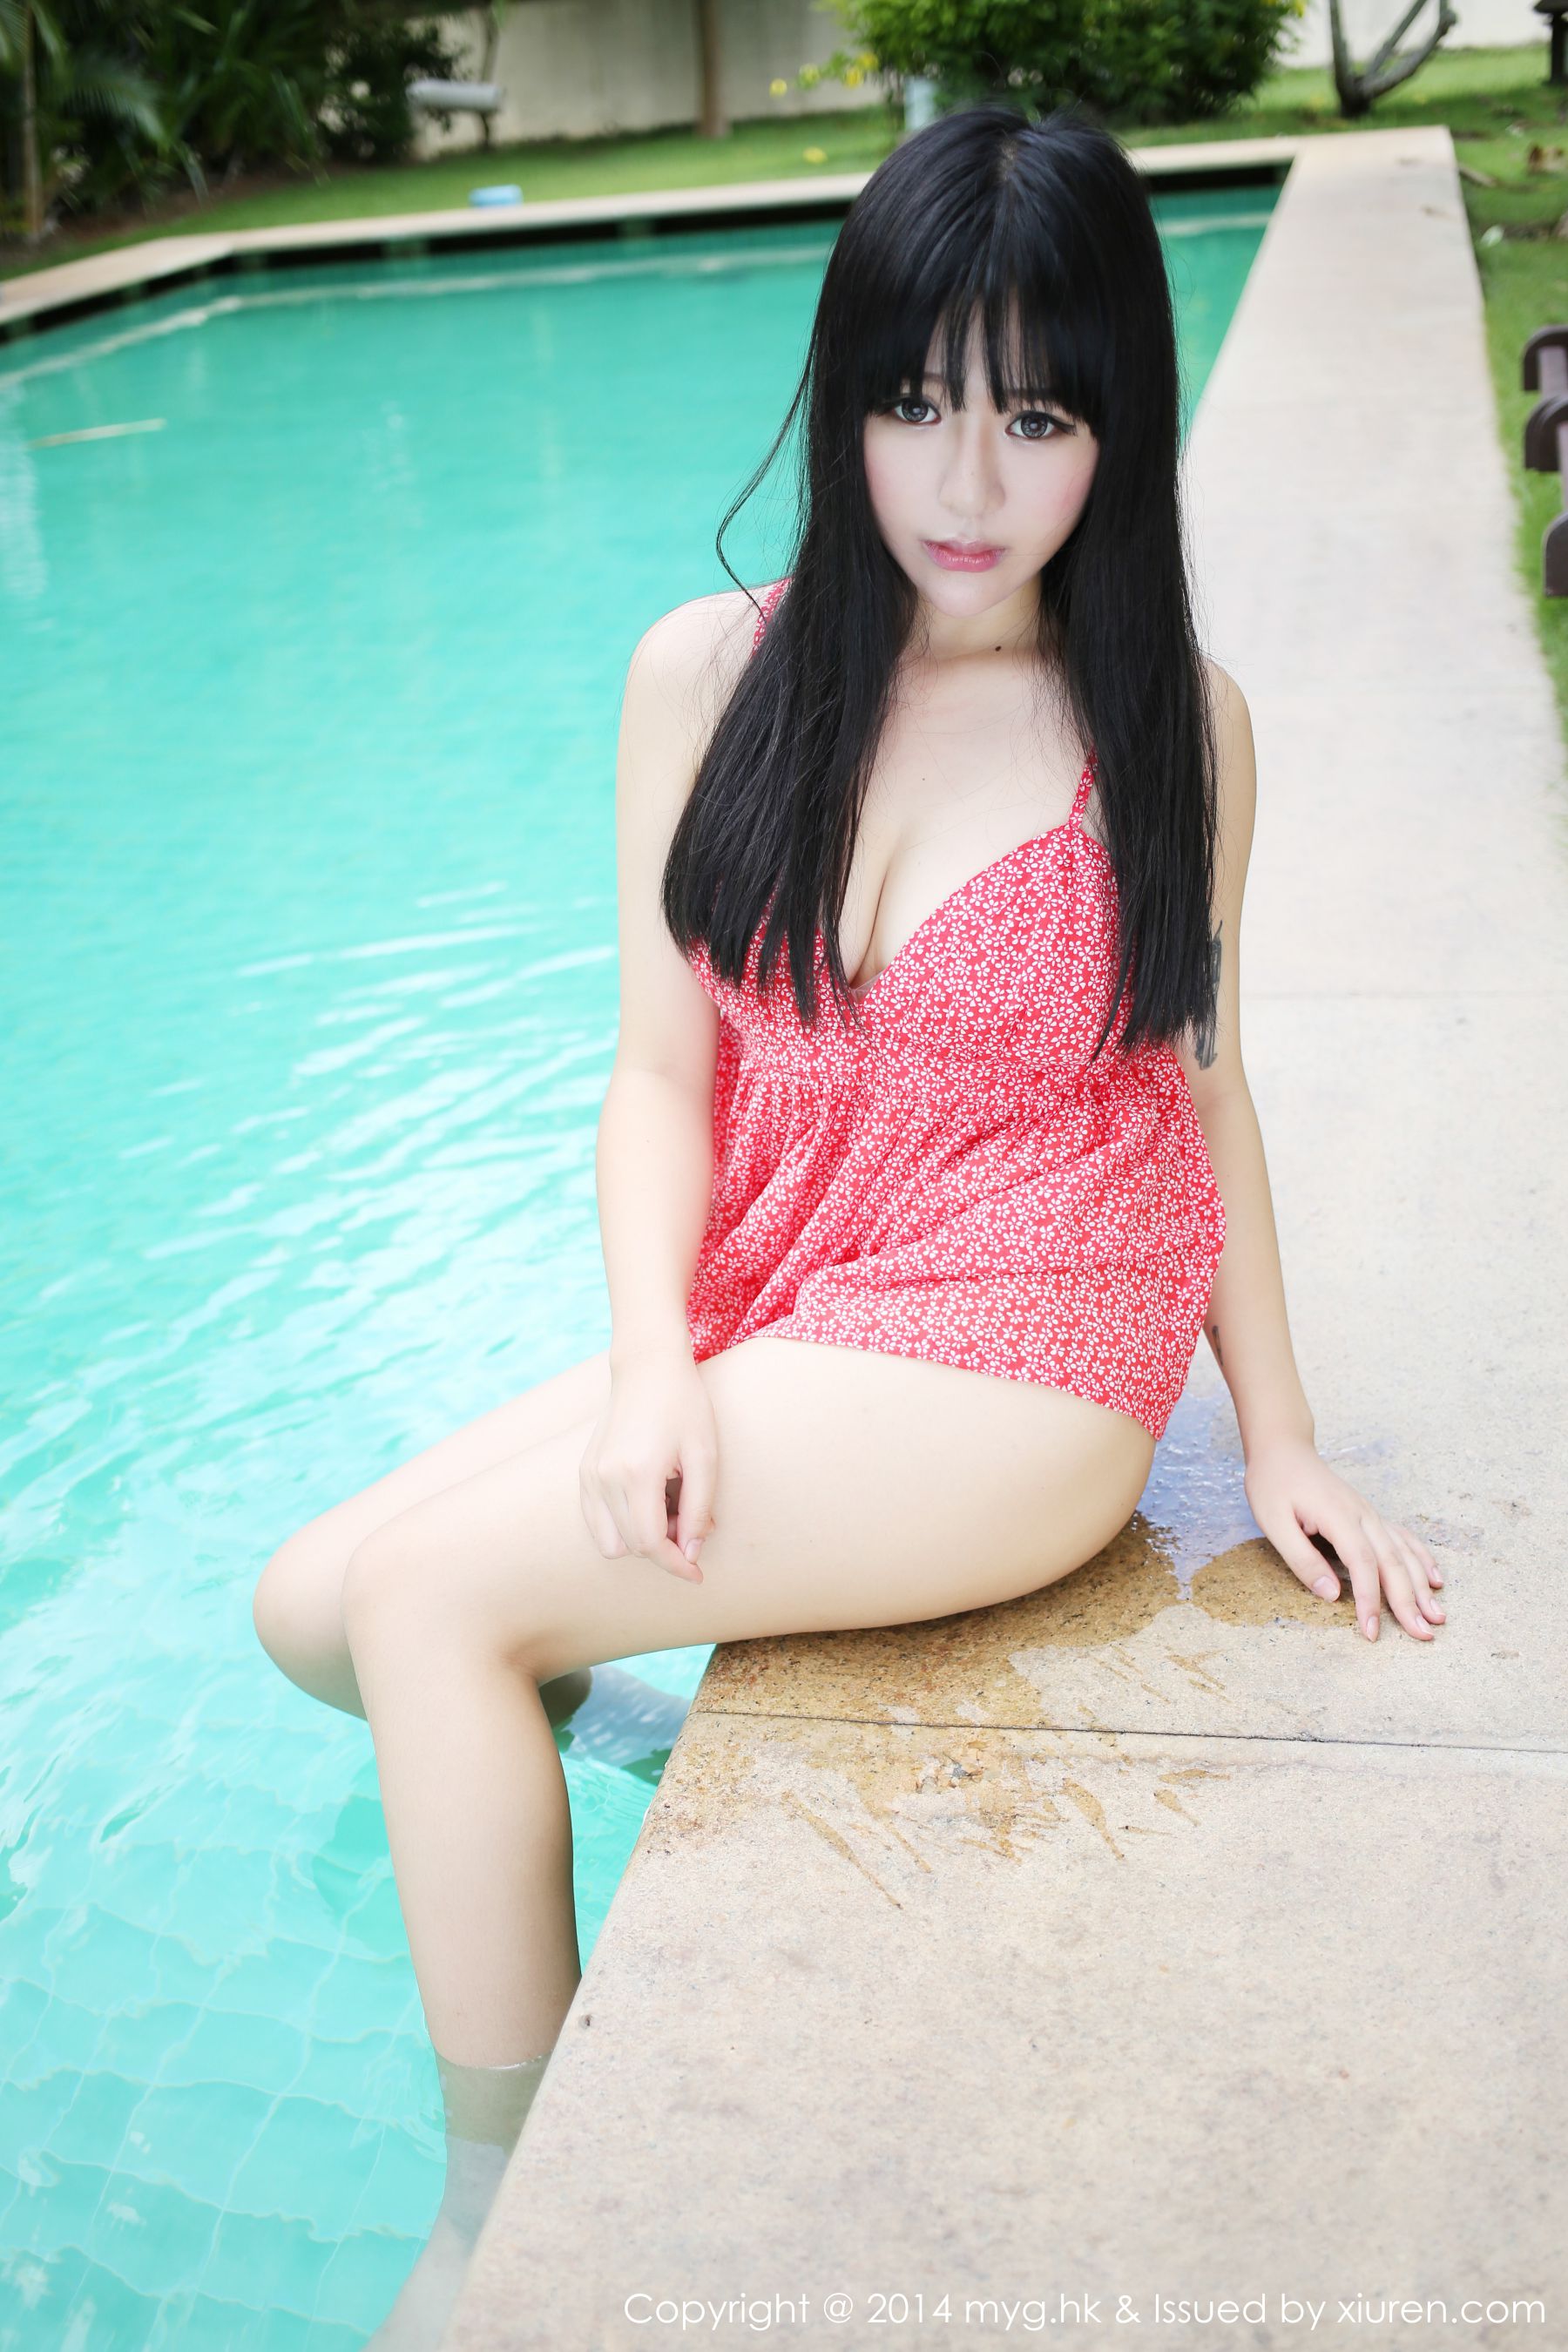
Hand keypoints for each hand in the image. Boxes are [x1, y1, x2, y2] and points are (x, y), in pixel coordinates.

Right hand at [578, 1343, 716, 1581]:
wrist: (648, 1367)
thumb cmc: (684, 1406)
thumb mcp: (705, 1456)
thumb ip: (699, 1508)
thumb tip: (692, 1553)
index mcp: (636, 1473)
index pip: (651, 1544)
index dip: (677, 1565)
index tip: (698, 1574)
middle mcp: (604, 1478)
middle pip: (631, 1547)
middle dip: (665, 1549)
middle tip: (692, 1521)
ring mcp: (589, 1475)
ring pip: (609, 1542)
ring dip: (640, 1541)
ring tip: (668, 1511)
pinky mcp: (584, 1472)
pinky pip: (596, 1522)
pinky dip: (621, 1527)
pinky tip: (648, 1504)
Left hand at [1243, 1435, 1444, 1642]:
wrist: (1283, 1450)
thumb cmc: (1273, 1484)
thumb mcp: (1273, 1522)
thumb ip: (1302, 1559)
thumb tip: (1331, 1595)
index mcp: (1338, 1516)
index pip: (1363, 1564)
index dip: (1370, 1600)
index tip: (1372, 1631)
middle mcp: (1363, 1515)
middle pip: (1392, 1562)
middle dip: (1408, 1602)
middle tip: (1422, 1635)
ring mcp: (1370, 1514)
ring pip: (1403, 1553)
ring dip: (1421, 1587)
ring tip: (1437, 1617)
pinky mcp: (1369, 1515)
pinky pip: (1403, 1538)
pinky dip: (1421, 1559)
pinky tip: (1433, 1579)